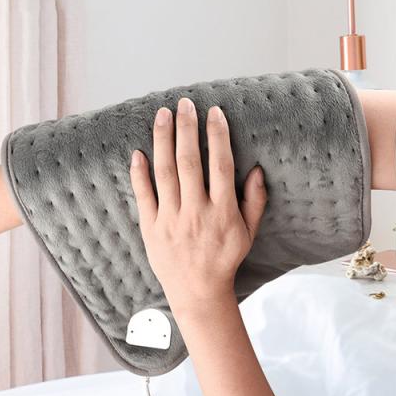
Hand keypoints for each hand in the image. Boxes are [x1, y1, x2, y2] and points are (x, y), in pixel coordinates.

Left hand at [129, 98, 266, 310]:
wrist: (198, 292)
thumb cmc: (224, 258)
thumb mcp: (248, 232)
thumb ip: (255, 201)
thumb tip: (258, 168)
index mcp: (222, 211)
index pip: (221, 165)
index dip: (218, 136)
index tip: (214, 112)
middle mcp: (196, 212)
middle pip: (189, 162)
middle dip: (187, 129)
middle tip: (184, 103)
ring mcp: (171, 219)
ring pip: (165, 172)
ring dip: (163, 140)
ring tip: (162, 115)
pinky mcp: (150, 227)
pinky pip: (143, 195)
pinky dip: (139, 173)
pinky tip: (138, 151)